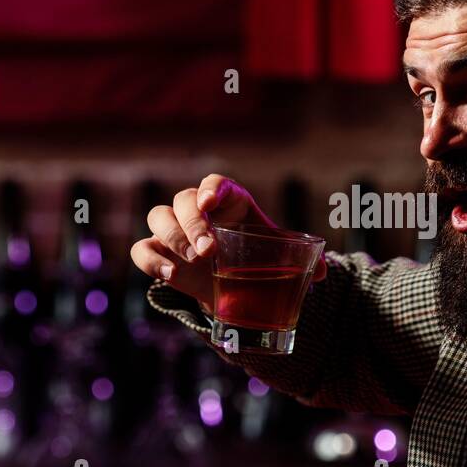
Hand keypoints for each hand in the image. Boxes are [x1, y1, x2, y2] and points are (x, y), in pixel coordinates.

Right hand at [130, 174, 326, 309]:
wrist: (235, 284)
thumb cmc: (257, 258)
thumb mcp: (278, 255)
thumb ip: (302, 258)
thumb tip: (324, 270)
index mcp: (228, 201)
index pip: (214, 182)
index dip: (210, 189)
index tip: (210, 204)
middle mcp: (197, 210)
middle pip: (182, 199)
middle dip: (192, 223)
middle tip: (209, 250)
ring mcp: (174, 231)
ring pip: (157, 216)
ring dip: (173, 236)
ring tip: (194, 260)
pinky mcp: (160, 254)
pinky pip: (142, 250)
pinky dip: (152, 261)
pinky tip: (171, 275)